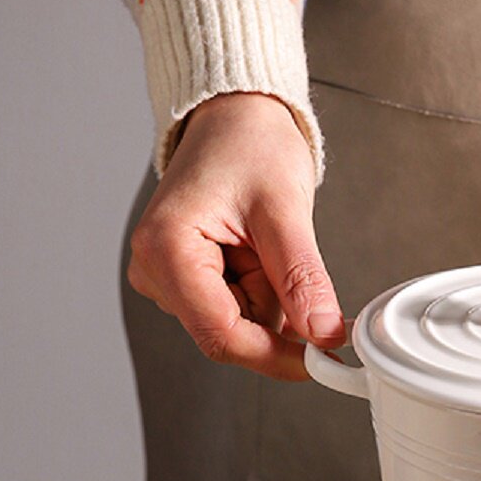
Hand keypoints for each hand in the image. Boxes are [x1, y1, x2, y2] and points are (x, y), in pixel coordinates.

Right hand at [127, 92, 343, 380]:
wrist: (235, 119)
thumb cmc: (248, 145)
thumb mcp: (284, 210)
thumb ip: (302, 279)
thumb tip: (323, 334)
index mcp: (166, 249)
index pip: (221, 335)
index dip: (276, 357)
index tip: (322, 360)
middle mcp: (156, 270)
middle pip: (230, 336)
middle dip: (276, 317)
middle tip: (289, 263)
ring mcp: (169, 279)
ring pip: (239, 326)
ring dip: (270, 300)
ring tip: (266, 245)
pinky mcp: (186, 281)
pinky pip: (238, 312)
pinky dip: (263, 293)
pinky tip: (258, 255)